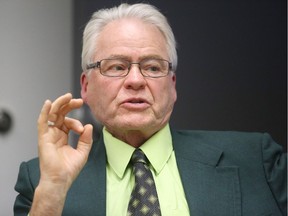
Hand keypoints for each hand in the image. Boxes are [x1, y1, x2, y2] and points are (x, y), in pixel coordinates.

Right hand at [30, 93, 92, 214]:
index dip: (77, 122)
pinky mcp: (43, 138)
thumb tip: (89, 125)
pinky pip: (42, 122)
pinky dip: (44, 112)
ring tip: (68, 96)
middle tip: (79, 101)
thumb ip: (86, 139)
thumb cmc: (70, 169)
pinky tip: (48, 103)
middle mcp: (55, 134)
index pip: (69, 122)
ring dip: (59, 104)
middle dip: (69, 106)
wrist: (61, 180)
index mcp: (63, 136)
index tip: (82, 129)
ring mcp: (48, 135)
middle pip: (60, 114)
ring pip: (52, 115)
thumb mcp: (83, 152)